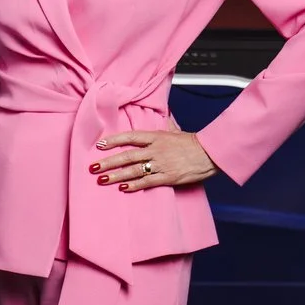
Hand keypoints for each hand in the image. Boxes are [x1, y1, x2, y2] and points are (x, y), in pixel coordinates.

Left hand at [90, 130, 215, 192]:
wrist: (211, 154)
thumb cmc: (193, 143)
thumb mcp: (176, 130)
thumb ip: (165, 126)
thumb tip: (162, 116)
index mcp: (157, 137)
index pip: (131, 137)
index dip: (114, 141)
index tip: (100, 145)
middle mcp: (156, 150)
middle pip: (127, 156)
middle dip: (108, 162)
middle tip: (93, 167)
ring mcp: (161, 164)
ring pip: (133, 171)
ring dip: (116, 176)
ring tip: (102, 180)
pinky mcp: (168, 177)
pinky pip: (147, 182)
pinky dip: (134, 185)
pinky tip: (123, 188)